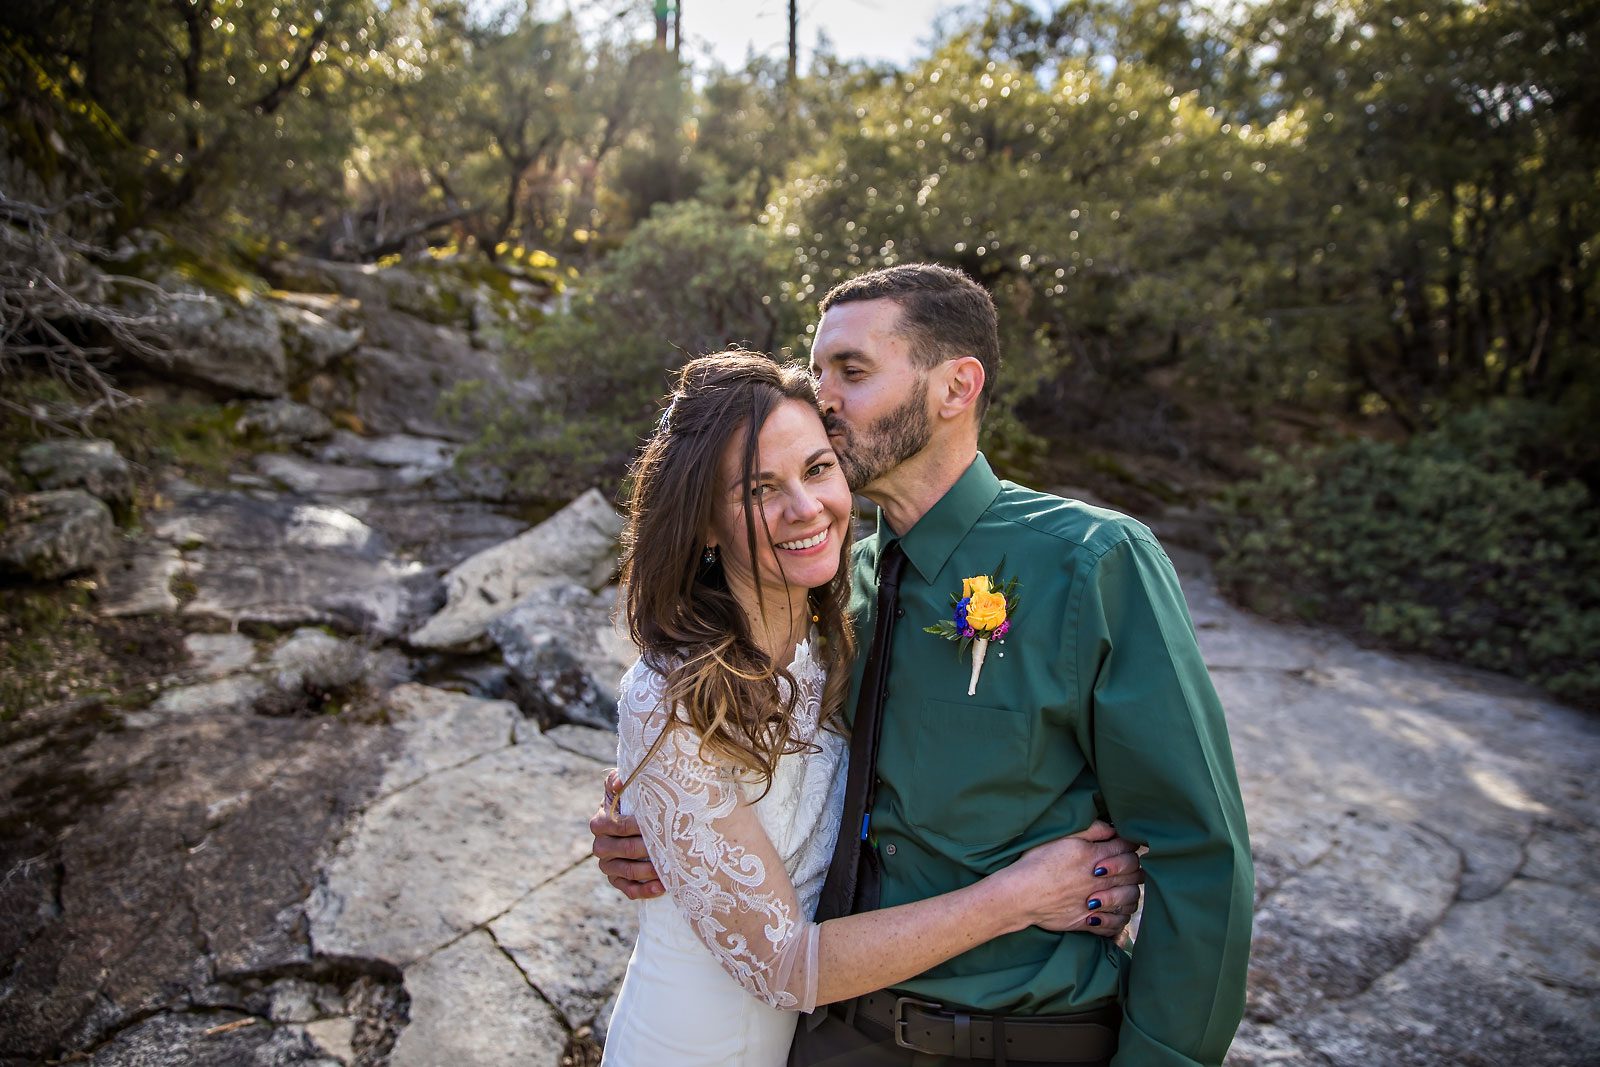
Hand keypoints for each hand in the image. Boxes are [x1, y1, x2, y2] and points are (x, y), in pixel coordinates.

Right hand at [590, 769, 663, 899]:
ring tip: (670, 869)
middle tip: (670, 847)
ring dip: (650, 871)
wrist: (633, 827)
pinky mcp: (615, 881)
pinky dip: (645, 890)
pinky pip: (629, 890)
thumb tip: (619, 780)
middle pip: (626, 849)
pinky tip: (662, 887)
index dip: (638, 826)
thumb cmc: (633, 805)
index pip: (618, 825)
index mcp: (599, 822)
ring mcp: (607, 865)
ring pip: (628, 871)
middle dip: (648, 848)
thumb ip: (618, 781)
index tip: (658, 824)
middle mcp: (599, 845)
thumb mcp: (625, 791)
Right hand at [996, 820, 1143, 936]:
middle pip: (1134, 872)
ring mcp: (1096, 903)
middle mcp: (1099, 879)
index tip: (1125, 845)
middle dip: (1134, 867)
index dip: (1129, 844)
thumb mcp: (1060, 838)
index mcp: (1093, 856)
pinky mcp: (1087, 922)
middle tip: (1128, 865)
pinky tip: (1115, 912)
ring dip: (1131, 891)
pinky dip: (1120, 919)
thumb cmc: (1035, 863)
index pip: (1126, 848)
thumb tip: (1111, 829)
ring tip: (1124, 887)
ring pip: (1130, 898)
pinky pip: (1115, 923)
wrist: (1019, 895)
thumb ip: (1089, 830)